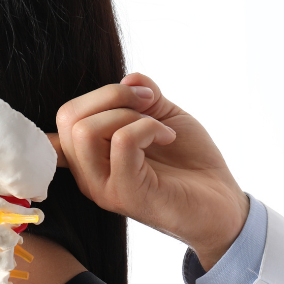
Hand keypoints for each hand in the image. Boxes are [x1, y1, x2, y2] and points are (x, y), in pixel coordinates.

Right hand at [52, 73, 248, 269]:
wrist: (222, 204)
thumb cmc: (190, 163)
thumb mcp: (163, 116)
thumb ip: (141, 96)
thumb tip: (128, 78)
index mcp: (89, 157)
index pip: (61, 120)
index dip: (91, 96)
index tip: (134, 96)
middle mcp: (88, 175)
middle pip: (68, 117)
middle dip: (111, 95)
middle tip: (148, 102)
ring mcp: (104, 187)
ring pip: (85, 130)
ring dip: (127, 113)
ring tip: (158, 125)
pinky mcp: (127, 194)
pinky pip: (122, 142)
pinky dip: (148, 127)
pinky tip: (167, 137)